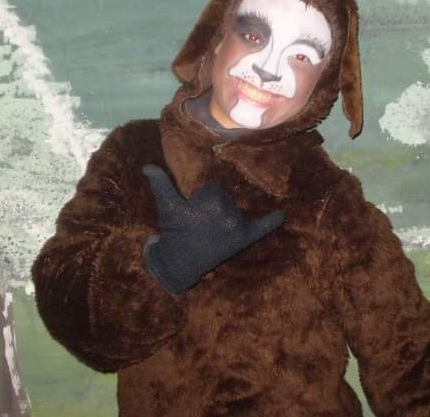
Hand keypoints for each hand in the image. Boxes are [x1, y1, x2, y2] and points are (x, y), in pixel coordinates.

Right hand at [142, 164, 284, 293]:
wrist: (180, 263)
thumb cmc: (173, 231)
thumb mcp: (166, 206)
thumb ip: (160, 183)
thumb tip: (147, 167)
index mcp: (213, 200)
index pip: (213, 189)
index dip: (199, 200)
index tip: (191, 214)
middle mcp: (229, 212)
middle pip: (225, 198)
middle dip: (211, 208)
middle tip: (198, 225)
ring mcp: (238, 227)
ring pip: (234, 209)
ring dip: (223, 216)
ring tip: (208, 232)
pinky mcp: (243, 240)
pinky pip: (261, 227)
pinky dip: (272, 221)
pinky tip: (282, 214)